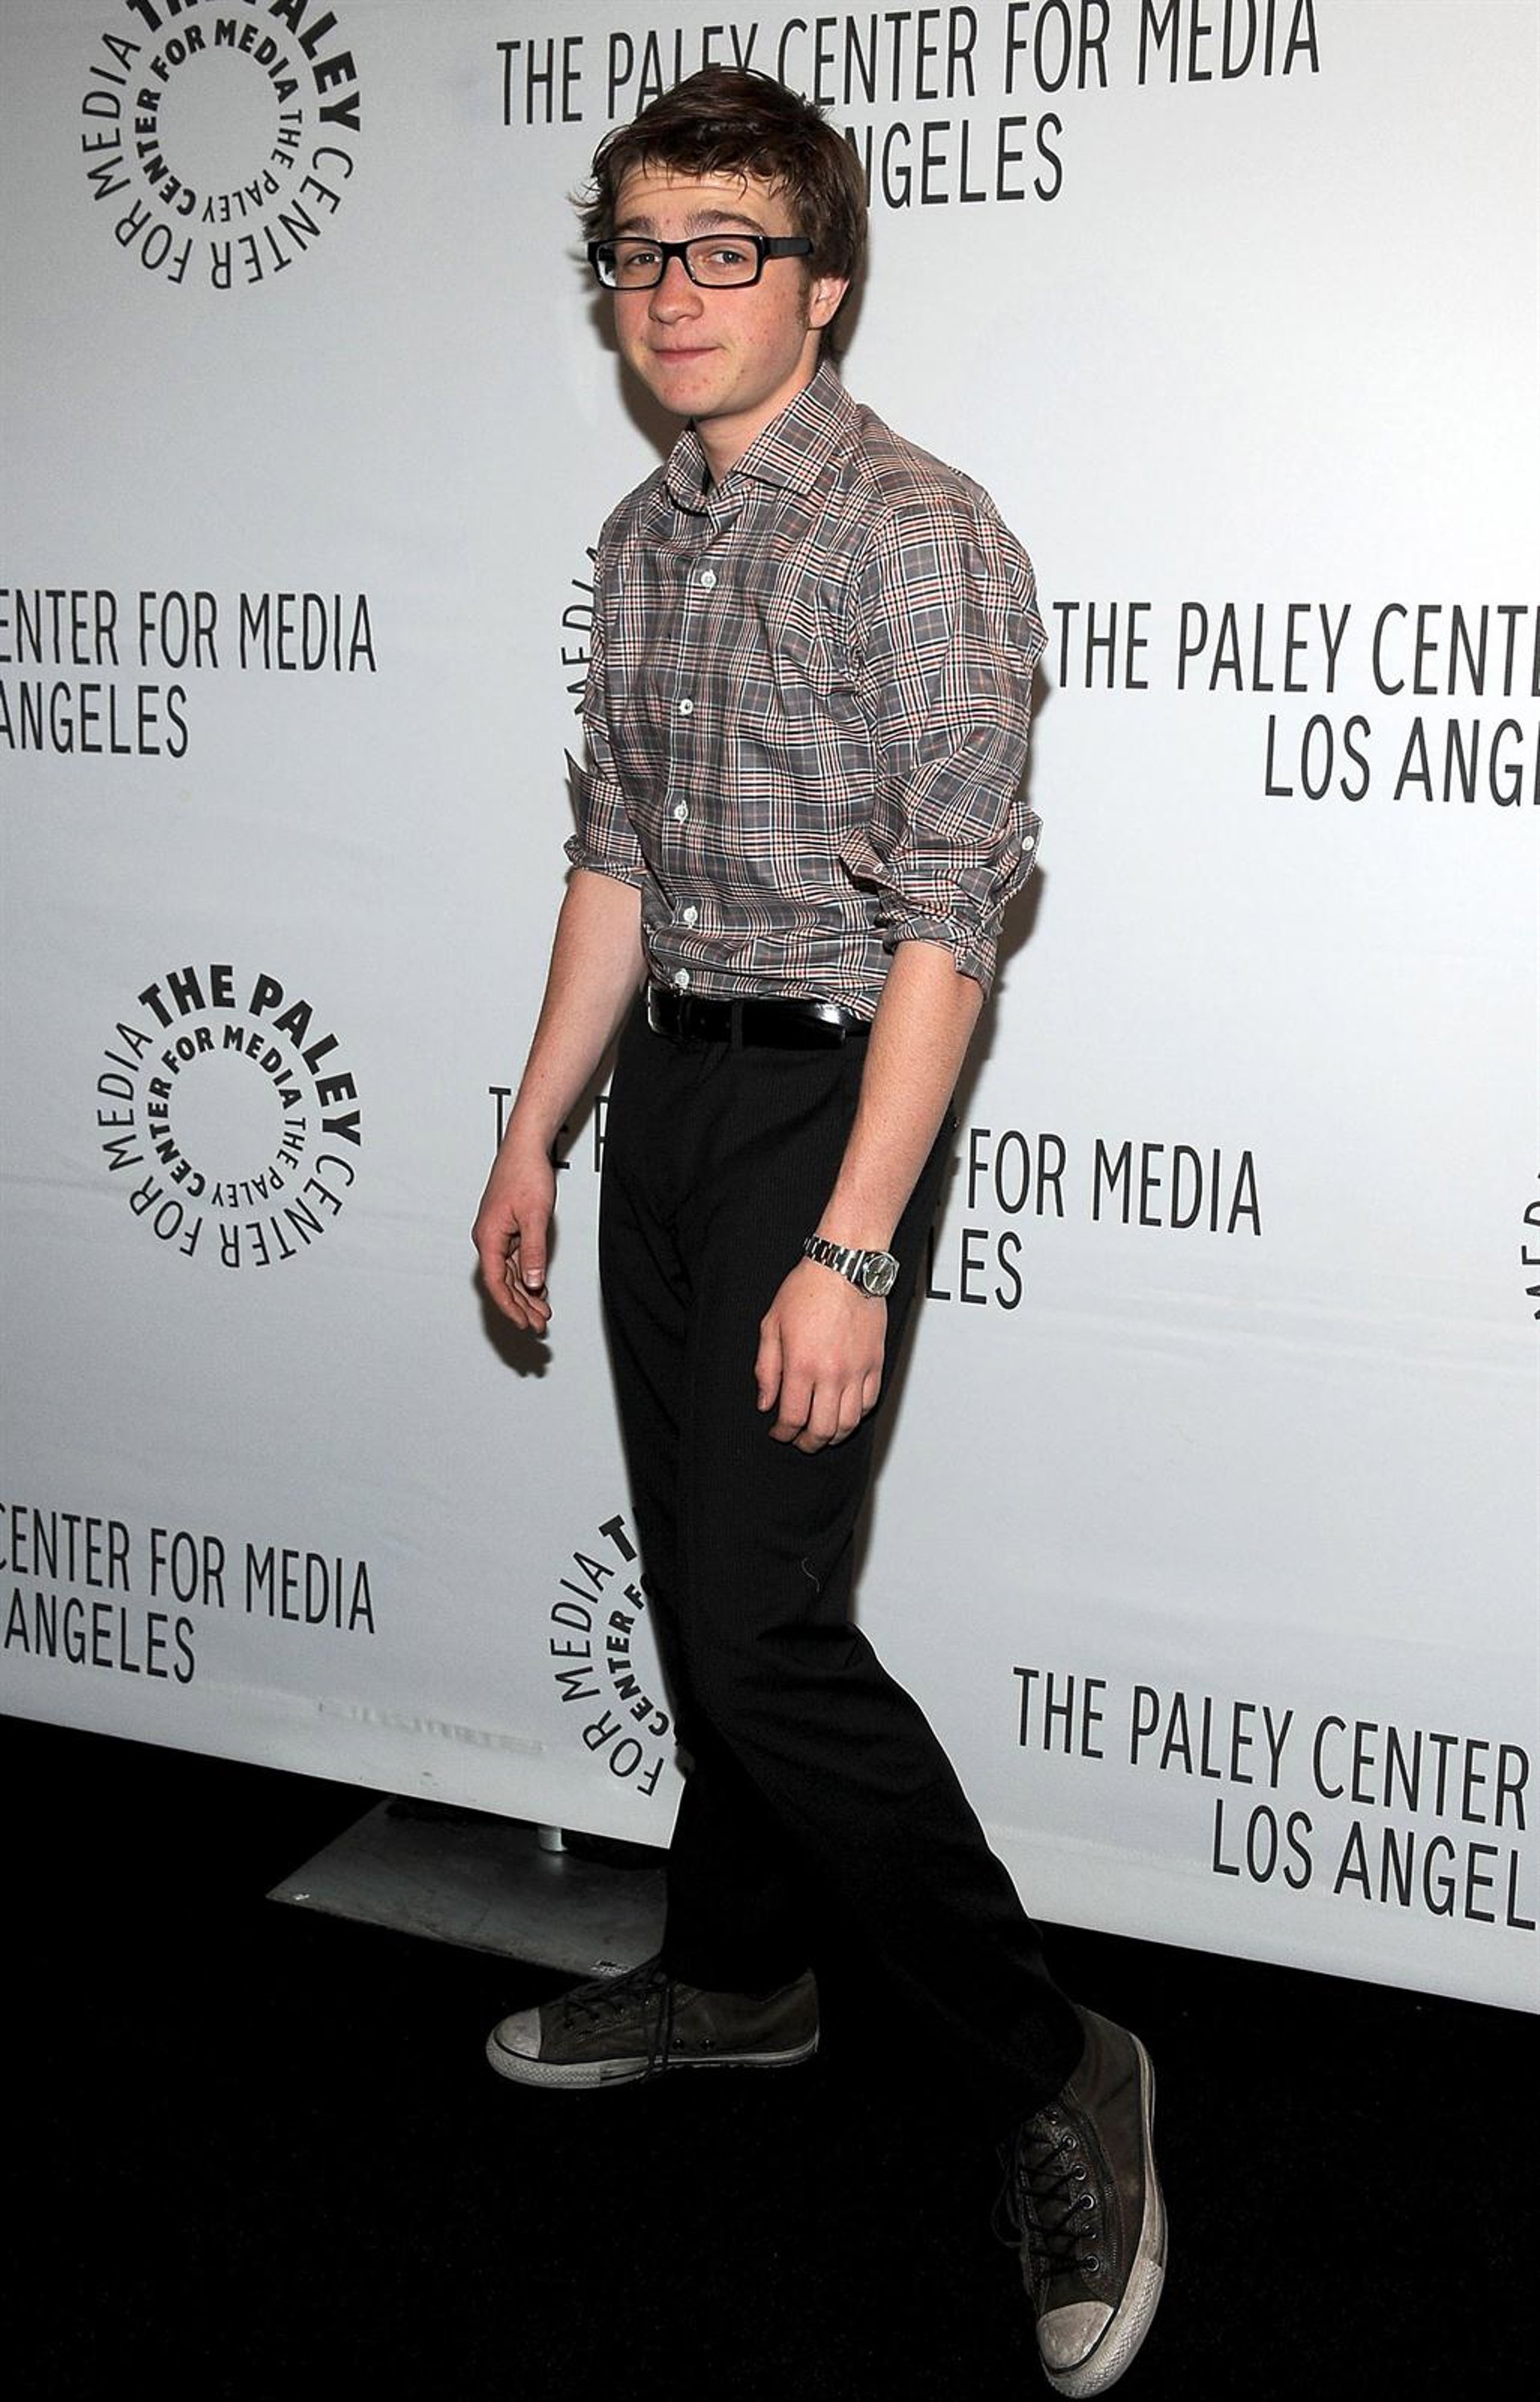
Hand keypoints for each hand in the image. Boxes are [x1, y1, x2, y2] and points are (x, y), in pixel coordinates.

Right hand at [472, 1137, 556, 1333]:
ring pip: (509, 1274)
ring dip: (525, 1295)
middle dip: (521, 1306)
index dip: (509, 1306)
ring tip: (542, 1314)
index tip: (523, 1323)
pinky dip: (527, 1277)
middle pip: (502, 1282)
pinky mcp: (507, 1230)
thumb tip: (532, 1282)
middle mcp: (488, 1239)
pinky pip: (515, 1261)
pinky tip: (539, 1291)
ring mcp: (497, 1235)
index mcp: (488, 1237)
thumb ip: (534, 1251)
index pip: (495, 1282)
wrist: (525, 1149)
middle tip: (539, 1325)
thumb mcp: (535, 1217)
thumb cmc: (525, 1175)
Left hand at [755, 1257, 885, 1451]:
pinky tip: (844, 1413)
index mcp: (801, 1365)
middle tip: (799, 1440)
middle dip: (807, 1442)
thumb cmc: (807, 1289)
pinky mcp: (875, 1363)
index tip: (779, 1432)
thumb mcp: (771, 1325)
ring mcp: (857, 1370)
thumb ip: (766, 1368)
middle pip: (822, 1429)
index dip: (783, 1433)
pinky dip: (856, 1416)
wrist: (845, 1266)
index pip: (792, 1418)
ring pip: (848, 1422)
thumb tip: (765, 1402)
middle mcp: (831, 1373)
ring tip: (822, 1433)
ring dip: (833, 1436)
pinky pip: (870, 1402)